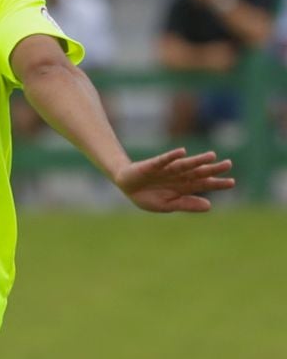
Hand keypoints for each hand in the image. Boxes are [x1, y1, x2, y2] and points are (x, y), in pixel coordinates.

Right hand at [114, 148, 234, 213]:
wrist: (126, 186)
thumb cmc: (148, 196)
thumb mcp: (167, 205)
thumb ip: (187, 204)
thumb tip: (209, 206)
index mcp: (184, 187)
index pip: (204, 184)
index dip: (217, 183)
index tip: (232, 182)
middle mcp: (179, 176)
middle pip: (199, 172)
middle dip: (213, 169)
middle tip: (228, 164)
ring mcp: (167, 169)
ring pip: (185, 164)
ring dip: (198, 160)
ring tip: (211, 156)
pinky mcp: (153, 165)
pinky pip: (164, 160)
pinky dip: (172, 156)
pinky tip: (182, 153)